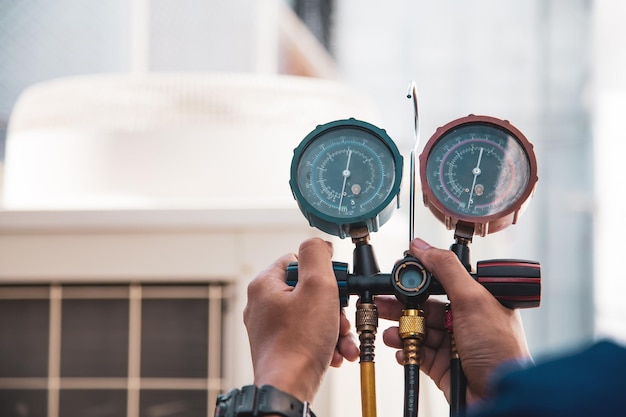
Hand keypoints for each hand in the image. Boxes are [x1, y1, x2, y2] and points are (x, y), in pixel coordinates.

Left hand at [244, 238, 358, 402]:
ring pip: (311, 315)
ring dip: (334, 327)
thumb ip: (317, 255)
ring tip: (344, 342)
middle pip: (307, 291)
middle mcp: (263, 304)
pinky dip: (324, 342)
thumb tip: (317, 242)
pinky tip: (336, 354)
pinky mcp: (279, 346)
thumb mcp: (317, 286)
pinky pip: (306, 335)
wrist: (289, 388)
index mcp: (265, 284)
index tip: (337, 284)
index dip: (322, 271)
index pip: (297, 260)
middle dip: (333, 306)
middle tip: (342, 319)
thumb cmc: (299, 343)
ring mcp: (270, 327)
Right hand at [379, 238, 530, 402]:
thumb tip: (422, 246)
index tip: (398, 275)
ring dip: (400, 329)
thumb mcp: (473, 300)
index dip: (418, 278)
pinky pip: (416, 351)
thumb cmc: (500, 352)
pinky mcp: (441, 365)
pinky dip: (404, 349)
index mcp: (477, 300)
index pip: (442, 280)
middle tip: (382, 301)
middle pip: (424, 305)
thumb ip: (446, 270)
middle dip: (401, 304)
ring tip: (391, 332)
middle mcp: (464, 319)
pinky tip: (400, 349)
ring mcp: (452, 343)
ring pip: (417, 329)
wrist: (500, 398)